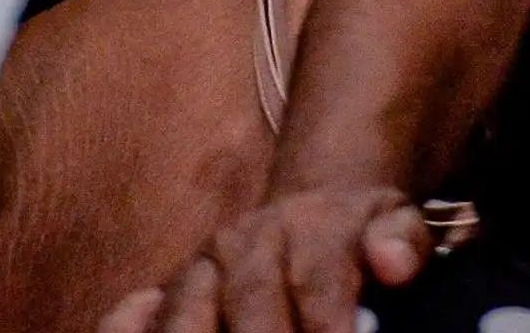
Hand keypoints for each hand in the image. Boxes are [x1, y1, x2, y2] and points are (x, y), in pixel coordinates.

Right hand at [98, 184, 428, 332]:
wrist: (312, 209)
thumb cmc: (358, 237)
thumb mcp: (395, 224)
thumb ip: (402, 241)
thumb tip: (393, 265)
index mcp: (310, 224)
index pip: (317, 280)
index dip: (328, 327)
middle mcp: (244, 241)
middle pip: (252, 306)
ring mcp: (199, 268)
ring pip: (185, 316)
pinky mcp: (164, 293)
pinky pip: (128, 317)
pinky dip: (128, 332)